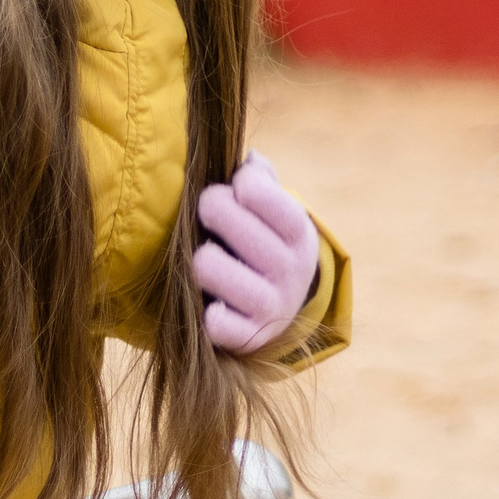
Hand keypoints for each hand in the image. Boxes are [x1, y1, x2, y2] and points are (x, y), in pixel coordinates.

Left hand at [191, 152, 320, 355]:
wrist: (284, 307)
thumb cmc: (267, 242)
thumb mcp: (277, 210)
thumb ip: (262, 179)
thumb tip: (249, 162)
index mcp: (298, 233)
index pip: (259, 192)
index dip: (239, 183)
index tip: (236, 186)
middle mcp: (290, 270)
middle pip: (225, 218)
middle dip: (210, 208)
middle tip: (211, 215)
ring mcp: (271, 306)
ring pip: (207, 266)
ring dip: (200, 259)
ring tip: (209, 258)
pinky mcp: (249, 337)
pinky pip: (213, 321)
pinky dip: (207, 310)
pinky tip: (211, 301)